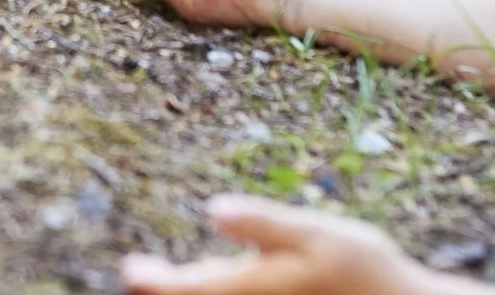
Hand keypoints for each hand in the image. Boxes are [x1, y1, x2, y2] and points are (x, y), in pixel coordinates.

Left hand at [121, 195, 426, 294]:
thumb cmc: (362, 268)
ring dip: (195, 289)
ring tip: (168, 278)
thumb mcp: (316, 234)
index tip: (132, 270)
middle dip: (168, 288)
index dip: (156, 284)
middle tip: (138, 272)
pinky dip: (219, 290)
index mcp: (256, 288)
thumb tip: (211, 208)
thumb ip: (263, 223)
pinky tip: (211, 280)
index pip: (190, 293)